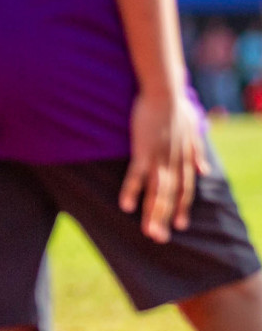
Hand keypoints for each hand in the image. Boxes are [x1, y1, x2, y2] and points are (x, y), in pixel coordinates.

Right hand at [120, 91, 209, 241]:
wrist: (165, 91)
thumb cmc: (175, 107)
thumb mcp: (192, 132)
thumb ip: (198, 153)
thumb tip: (205, 172)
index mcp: (184, 158)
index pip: (185, 189)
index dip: (182, 207)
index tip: (180, 225)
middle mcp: (174, 162)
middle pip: (171, 196)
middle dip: (166, 218)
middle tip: (160, 239)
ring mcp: (159, 158)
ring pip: (157, 192)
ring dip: (153, 214)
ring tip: (148, 233)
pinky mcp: (144, 150)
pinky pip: (137, 175)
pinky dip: (132, 191)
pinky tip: (125, 206)